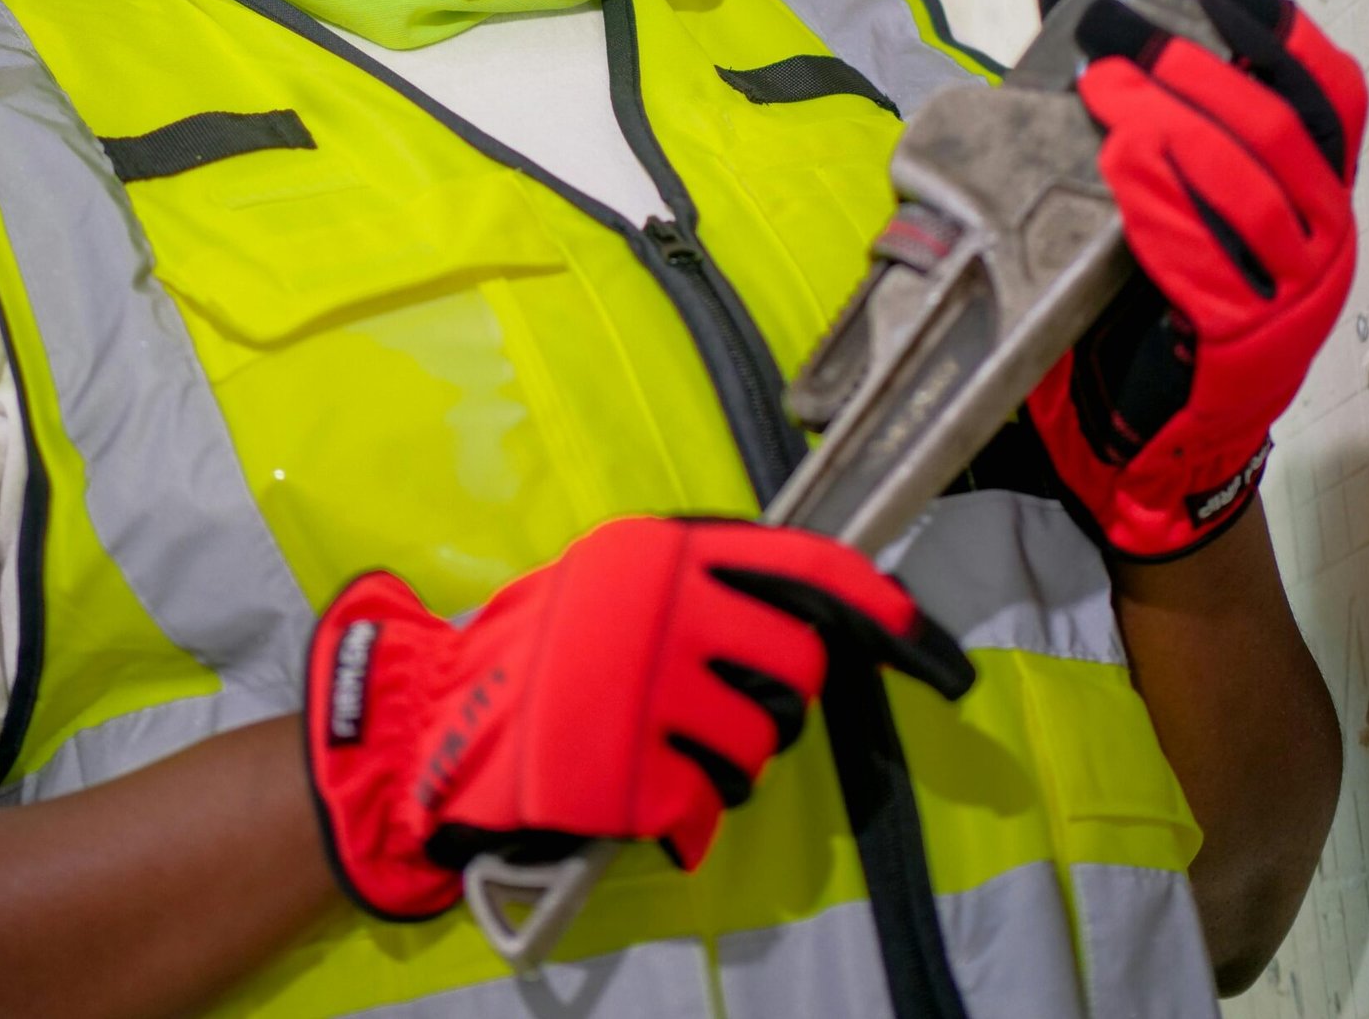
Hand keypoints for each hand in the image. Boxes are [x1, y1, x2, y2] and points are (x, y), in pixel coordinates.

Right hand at [304, 514, 972, 919]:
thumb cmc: (546, 649)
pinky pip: (703, 809)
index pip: (805, 566)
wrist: (440, 720)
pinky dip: (681, 817)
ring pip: (758, 749)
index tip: (928, 648)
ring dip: (723, 764)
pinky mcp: (628, 769)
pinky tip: (637, 793)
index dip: (878, 607)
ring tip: (660, 745)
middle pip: (795, 672)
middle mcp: (663, 607)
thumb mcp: (621, 580)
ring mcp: (646, 688)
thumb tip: (824, 605)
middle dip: (771, 705)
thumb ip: (707, 582)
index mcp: (665, 550)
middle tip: (714, 712)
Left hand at [1027, 0, 1367, 559]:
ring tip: (1105, 88)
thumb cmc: (1147, 302)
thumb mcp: (1146, 187)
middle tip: (1119, 31)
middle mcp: (1320, 238)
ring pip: (1253, 189)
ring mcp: (1294, 296)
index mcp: (1309, 195)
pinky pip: (1212, 264)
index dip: (1281, 33)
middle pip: (1281, 128)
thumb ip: (1117, 85)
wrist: (1150, 445)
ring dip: (1175, 126)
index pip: (1329, 95)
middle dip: (1198, 66)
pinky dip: (1166, 206)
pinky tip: (1122, 164)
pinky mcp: (1248, 345)